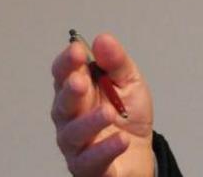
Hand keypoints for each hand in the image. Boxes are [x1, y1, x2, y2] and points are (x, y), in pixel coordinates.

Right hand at [50, 33, 154, 175]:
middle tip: (81, 82)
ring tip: (109, 113)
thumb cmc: (128, 115)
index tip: (77, 50)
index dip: (67, 63)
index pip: (63, 74)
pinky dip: (105, 149)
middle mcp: (70, 117)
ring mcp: (76, 143)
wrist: (140, 153)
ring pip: (73, 133)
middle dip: (70, 92)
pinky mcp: (87, 167)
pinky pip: (90, 160)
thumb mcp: (130, 82)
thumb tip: (102, 39)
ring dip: (90, 122)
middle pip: (62, 103)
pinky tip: (121, 140)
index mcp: (78, 91)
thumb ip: (117, 62)